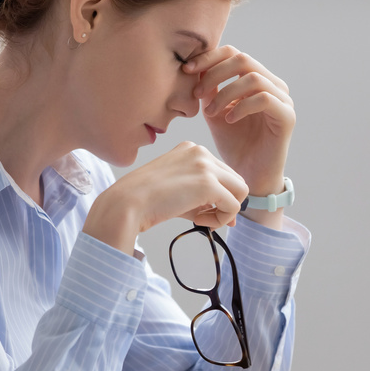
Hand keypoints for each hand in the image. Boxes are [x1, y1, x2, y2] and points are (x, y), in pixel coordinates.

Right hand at [83, 142, 248, 254]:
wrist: (127, 203)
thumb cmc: (145, 200)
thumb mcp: (178, 191)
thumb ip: (204, 198)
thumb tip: (231, 215)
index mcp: (191, 149)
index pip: (222, 173)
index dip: (218, 196)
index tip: (202, 211)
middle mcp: (201, 152)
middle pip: (236, 181)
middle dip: (225, 203)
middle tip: (203, 218)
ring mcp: (206, 166)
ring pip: (241, 191)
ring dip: (226, 212)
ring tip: (201, 219)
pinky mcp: (208, 183)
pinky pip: (234, 206)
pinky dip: (222, 220)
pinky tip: (199, 221)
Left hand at [183, 47, 294, 197]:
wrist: (250, 177)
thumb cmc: (234, 145)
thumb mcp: (215, 111)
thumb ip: (209, 89)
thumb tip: (196, 67)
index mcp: (257, 79)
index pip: (233, 53)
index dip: (209, 57)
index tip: (186, 70)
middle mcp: (273, 85)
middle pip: (243, 59)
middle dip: (215, 73)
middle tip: (197, 93)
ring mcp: (283, 99)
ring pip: (253, 78)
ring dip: (225, 93)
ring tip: (210, 113)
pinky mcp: (288, 116)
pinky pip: (264, 99)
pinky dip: (241, 107)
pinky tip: (228, 120)